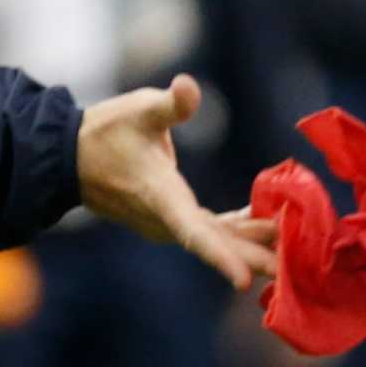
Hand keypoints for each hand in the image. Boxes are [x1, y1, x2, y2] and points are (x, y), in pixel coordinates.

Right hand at [77, 73, 278, 291]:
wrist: (70, 159)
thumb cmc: (105, 132)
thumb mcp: (138, 110)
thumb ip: (169, 104)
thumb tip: (188, 87)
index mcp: (159, 195)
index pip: (193, 232)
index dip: (220, 256)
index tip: (244, 280)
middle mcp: (164, 219)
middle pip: (215, 244)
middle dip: (254, 256)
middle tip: (295, 266)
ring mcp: (166, 224)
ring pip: (214, 241)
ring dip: (251, 246)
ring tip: (294, 250)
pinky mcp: (170, 220)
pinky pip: (209, 233)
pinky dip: (237, 233)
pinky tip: (266, 227)